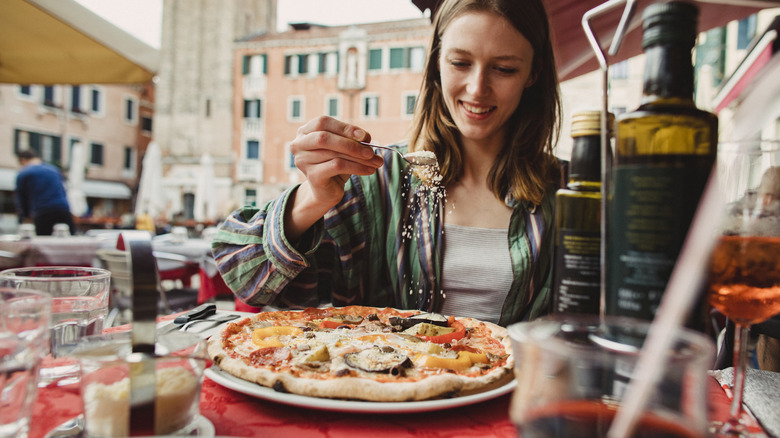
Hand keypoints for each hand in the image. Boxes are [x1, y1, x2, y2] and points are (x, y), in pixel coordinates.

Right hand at [285, 116, 384, 239]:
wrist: (326, 191)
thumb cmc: (335, 165)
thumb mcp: (343, 148)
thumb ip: (351, 140)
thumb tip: (365, 138)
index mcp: (305, 132)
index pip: (323, 122)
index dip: (345, 128)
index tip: (365, 136)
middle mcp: (299, 144)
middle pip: (325, 137)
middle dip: (351, 144)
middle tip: (371, 152)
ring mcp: (303, 161)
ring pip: (334, 154)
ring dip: (359, 158)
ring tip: (376, 162)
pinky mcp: (312, 176)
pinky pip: (337, 166)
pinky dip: (356, 167)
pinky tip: (369, 171)